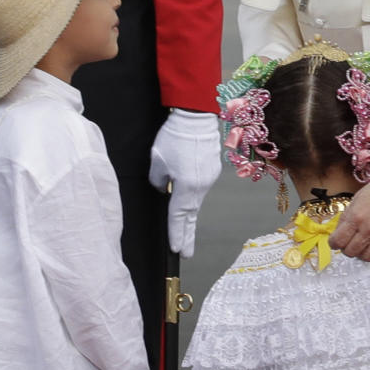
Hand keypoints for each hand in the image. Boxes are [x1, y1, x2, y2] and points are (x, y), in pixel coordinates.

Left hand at [148, 109, 220, 256]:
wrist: (196, 115)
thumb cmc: (174, 136)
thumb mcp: (157, 160)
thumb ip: (158, 181)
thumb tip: (163, 188)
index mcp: (187, 186)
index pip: (178, 216)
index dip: (176, 233)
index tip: (176, 249)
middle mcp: (201, 185)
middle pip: (192, 215)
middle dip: (187, 236)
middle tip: (185, 253)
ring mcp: (209, 177)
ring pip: (196, 200)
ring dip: (188, 214)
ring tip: (183, 230)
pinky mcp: (212, 168)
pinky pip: (200, 187)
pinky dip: (193, 196)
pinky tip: (187, 196)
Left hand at [329, 179, 369, 262]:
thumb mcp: (356, 200)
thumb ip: (347, 218)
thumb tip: (338, 234)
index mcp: (356, 217)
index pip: (338, 241)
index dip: (335, 243)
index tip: (337, 243)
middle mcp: (369, 228)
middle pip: (351, 252)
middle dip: (348, 249)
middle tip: (351, 244)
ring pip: (367, 258)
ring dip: (363, 254)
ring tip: (365, 246)